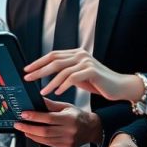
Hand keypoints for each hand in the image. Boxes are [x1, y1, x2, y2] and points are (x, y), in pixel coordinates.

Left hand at [13, 98, 101, 146]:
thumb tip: (36, 100)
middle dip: (28, 127)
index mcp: (69, 119)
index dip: (34, 116)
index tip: (24, 114)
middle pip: (44, 131)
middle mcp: (69, 131)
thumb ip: (51, 104)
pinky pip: (48, 144)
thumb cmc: (78, 116)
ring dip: (31, 134)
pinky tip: (32, 134)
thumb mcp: (66, 106)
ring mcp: (67, 141)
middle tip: (18, 123)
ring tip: (23, 128)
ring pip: (45, 139)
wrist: (91, 129)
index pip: (48, 118)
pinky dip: (38, 139)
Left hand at [23, 48, 142, 101]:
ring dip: (50, 81)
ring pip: (62, 70)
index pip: (53, 55)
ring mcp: (86, 62)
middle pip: (54, 60)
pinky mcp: (92, 71)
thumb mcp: (79, 76)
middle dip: (39, 70)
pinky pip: (73, 78)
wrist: (120, 86)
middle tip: (27, 78)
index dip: (39, 62)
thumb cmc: (99, 83)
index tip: (27, 70)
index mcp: (76, 53)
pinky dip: (64, 85)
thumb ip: (66, 72)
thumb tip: (47, 74)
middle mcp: (80, 54)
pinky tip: (58, 92)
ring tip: (42, 90)